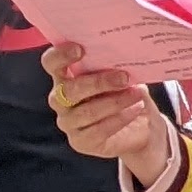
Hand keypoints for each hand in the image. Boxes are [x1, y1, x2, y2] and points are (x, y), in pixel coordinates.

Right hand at [43, 45, 178, 191]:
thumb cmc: (125, 93)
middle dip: (98, 83)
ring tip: (137, 94)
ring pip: (86, 112)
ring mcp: (68, 122)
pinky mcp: (80, 142)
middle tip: (124, 77)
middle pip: (68, 90)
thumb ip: (114, 65)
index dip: (60, 56)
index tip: (80, 49)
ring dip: (115, 101)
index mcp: (65, 77)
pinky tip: (136, 109)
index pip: (51, 63)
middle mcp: (60, 99)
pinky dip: (120, 119)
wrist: (140, 127)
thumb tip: (124, 55)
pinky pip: (97, 131)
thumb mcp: (121, 75)